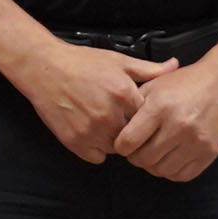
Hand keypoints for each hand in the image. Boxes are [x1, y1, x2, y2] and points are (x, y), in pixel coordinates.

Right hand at [9, 41, 149, 162]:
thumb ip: (149, 69)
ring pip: (117, 149)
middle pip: (134, 136)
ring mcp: (92, 131)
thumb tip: (174, 66)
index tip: (136, 113)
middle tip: (119, 118)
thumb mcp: (119, 61)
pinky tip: (91, 131)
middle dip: (130, 129)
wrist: (43, 68)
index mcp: (125, 95)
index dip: (145, 117)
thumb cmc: (81, 63)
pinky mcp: (76, 142)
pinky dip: (96, 149)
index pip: (149, 119)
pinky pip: (97, 157)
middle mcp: (111, 116)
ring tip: (103, 123)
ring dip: (114, 140)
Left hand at [111, 49, 217, 181]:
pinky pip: (182, 175)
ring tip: (154, 153)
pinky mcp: (210, 152)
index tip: (123, 143)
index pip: (128, 141)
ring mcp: (196, 142)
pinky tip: (170, 158)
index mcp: (160, 107)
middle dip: (135, 157)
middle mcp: (178, 126)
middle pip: (143, 159)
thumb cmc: (186, 82)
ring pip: (162, 170)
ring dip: (153, 165)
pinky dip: (172, 171)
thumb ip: (135, 105)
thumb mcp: (156, 84)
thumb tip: (116, 128)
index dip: (120, 146)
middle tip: (138, 149)